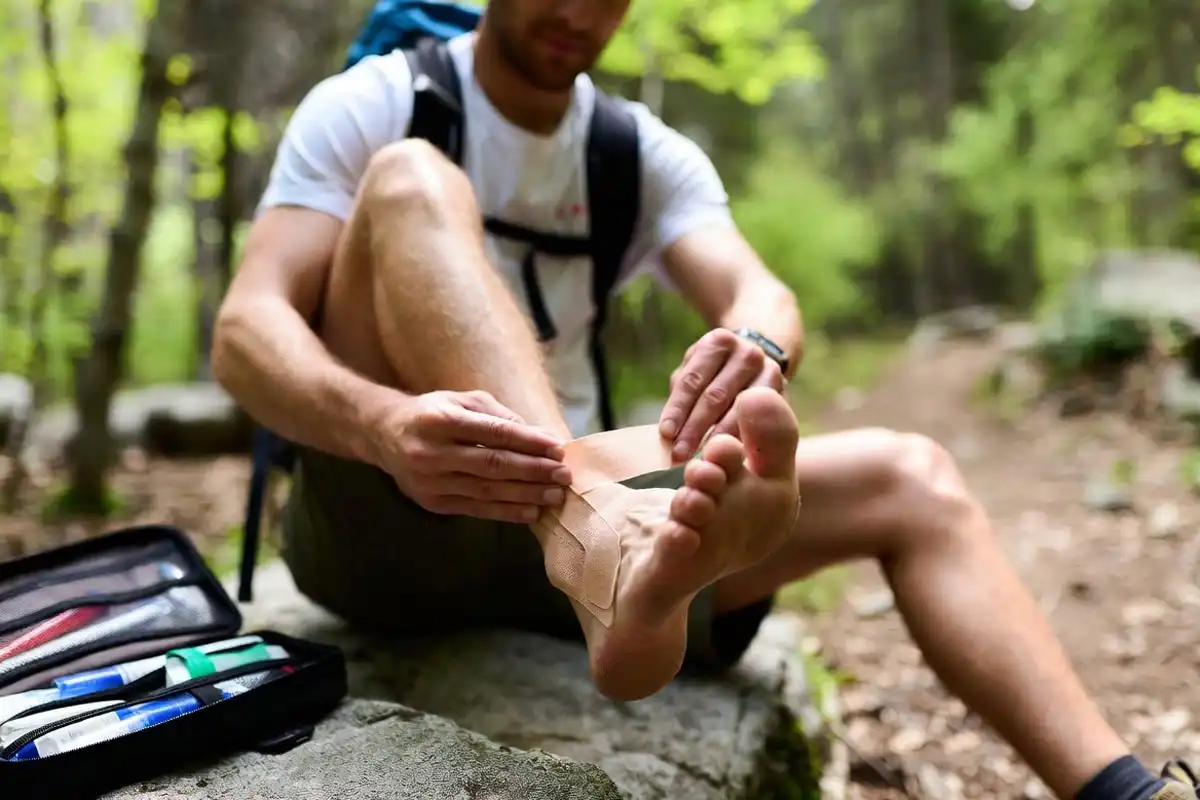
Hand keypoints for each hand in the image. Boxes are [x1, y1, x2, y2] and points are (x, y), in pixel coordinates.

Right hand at [380, 390, 572, 523]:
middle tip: (564, 475)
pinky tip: (531, 512)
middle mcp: (432, 452)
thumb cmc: (433, 413)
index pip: (494, 433)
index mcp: (441, 420)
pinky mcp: (432, 503)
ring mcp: (430, 481)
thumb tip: (540, 436)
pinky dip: (506, 512)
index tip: (558, 448)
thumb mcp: (462, 401)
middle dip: (534, 471)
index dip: (529, 442)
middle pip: (493, 465)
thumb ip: (499, 416)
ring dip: (526, 495)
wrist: (384, 435)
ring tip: (554, 496)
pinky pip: (476, 509)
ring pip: (487, 491)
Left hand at [659, 329, 784, 462]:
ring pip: (738, 411)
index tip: (666, 434)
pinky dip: (740, 437)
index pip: (692, 380)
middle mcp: (746, 353)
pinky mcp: (781, 394)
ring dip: (718, 437)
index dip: (678, 409)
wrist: (758, 364)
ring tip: (701, 460)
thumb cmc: (715, 373)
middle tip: (680, 454)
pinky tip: (728, 454)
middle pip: (715, 396)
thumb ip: (682, 395)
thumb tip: (668, 434)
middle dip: (694, 428)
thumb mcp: (696, 371)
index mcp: (718, 342)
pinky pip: (758, 420)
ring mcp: (768, 372)